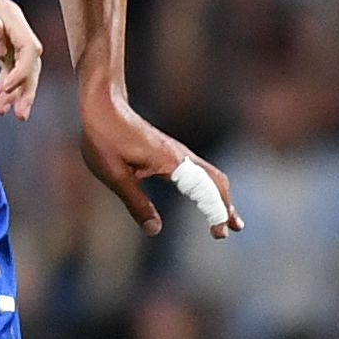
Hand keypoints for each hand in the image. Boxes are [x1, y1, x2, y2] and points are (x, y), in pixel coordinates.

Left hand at [0, 0, 41, 118]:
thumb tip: (1, 50)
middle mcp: (11, 26)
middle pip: (29, 63)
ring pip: (18, 67)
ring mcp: (2, 33)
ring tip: (4, 111)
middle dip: (25, 89)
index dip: (22, 73)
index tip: (6, 90)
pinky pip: (6, 66)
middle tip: (16, 114)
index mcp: (10, 16)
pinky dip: (4, 83)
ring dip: (15, 90)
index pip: (29, 50)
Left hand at [80, 89, 240, 237]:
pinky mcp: (170, 151)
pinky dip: (209, 187)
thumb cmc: (105, 138)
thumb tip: (155, 230)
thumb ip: (136, 203)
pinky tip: (204, 198)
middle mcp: (180, 156)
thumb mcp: (115, 175)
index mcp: (171, 162)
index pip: (205, 191)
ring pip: (210, 175)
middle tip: (235, 229)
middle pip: (216, 181)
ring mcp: (177, 152)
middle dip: (227, 205)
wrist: (103, 104)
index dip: (216, 213)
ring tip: (229, 219)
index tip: (219, 234)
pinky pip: (199, 171)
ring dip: (220, 197)